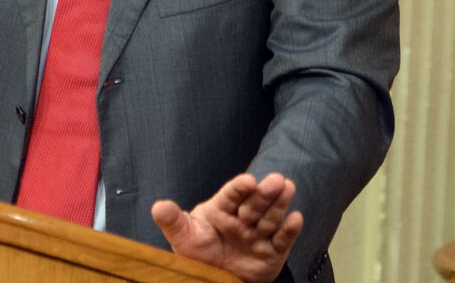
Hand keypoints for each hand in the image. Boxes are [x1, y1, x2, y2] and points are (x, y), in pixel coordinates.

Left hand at [151, 172, 302, 282]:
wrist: (215, 278)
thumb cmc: (198, 253)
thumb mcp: (183, 237)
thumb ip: (173, 221)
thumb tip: (158, 206)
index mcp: (221, 210)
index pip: (231, 195)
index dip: (240, 188)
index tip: (248, 181)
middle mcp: (242, 218)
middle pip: (255, 202)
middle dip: (265, 192)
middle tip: (275, 180)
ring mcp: (258, 234)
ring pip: (270, 217)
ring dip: (279, 203)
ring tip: (287, 187)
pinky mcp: (272, 251)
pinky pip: (283, 240)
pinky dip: (290, 229)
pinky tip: (296, 218)